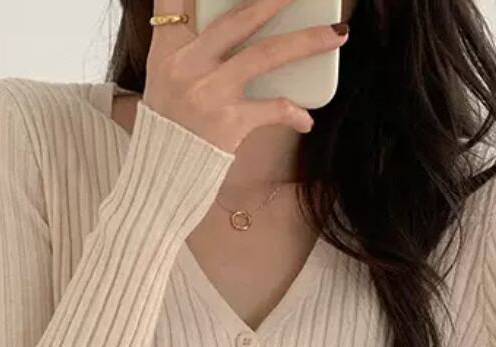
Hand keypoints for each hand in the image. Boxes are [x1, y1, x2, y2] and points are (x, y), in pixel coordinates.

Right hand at [143, 0, 349, 151]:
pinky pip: (272, 110)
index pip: (173, 3)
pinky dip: (293, 113)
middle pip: (239, 19)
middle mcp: (187, 66)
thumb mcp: (165, 80)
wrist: (159, 180)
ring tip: (337, 33)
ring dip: (306, 42)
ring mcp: (209, 93)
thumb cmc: (169, 128)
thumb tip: (239, 27)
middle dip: (276, 0)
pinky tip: (307, 119)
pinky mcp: (228, 123)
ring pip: (266, 55)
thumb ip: (191, 48)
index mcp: (168, 51)